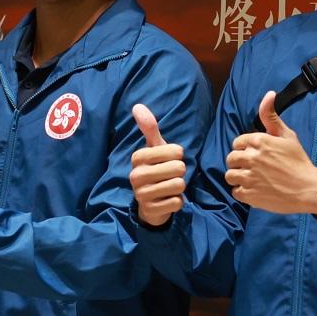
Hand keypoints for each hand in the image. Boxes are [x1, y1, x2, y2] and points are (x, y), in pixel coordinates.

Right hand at [128, 102, 187, 226]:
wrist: (149, 202)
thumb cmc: (156, 169)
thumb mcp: (155, 148)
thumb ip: (149, 128)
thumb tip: (137, 105)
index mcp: (138, 157)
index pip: (176, 151)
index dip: (179, 156)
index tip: (170, 159)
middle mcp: (136, 175)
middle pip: (179, 168)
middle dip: (181, 172)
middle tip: (170, 175)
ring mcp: (141, 194)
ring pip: (179, 185)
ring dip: (179, 187)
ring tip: (169, 187)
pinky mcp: (150, 210)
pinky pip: (177, 202)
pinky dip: (178, 202)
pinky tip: (167, 200)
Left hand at [225, 92, 316, 213]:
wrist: (308, 188)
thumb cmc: (299, 161)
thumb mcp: (287, 135)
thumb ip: (271, 116)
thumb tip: (269, 94)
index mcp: (258, 141)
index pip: (237, 143)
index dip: (245, 149)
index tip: (256, 155)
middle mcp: (251, 157)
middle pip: (230, 159)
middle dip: (239, 163)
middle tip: (253, 168)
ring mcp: (249, 177)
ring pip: (230, 176)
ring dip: (238, 178)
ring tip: (252, 180)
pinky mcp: (250, 195)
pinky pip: (235, 192)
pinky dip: (242, 192)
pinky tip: (254, 191)